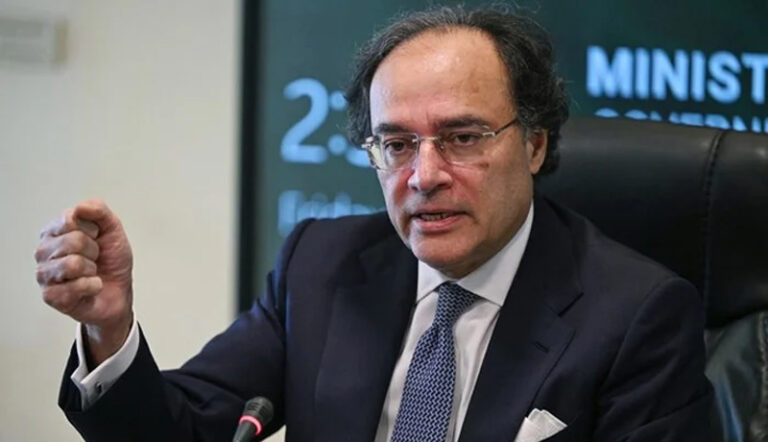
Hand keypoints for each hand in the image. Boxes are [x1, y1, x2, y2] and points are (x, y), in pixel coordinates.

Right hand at [35, 199, 133, 364]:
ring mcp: (44, 274)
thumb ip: (99, 211)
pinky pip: (75, 286)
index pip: (70, 219)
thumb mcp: (113, 230)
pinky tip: (90, 287)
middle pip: (72, 241)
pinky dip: (91, 287)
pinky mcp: (50, 296)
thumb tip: (80, 207)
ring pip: (72, 264)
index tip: (97, 238)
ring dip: (92, 270)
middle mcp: (44, 250)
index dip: (93, 230)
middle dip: (94, 251)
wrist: (119, 291)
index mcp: (55, 231)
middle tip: (95, 259)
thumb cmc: (111, 261)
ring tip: (91, 272)